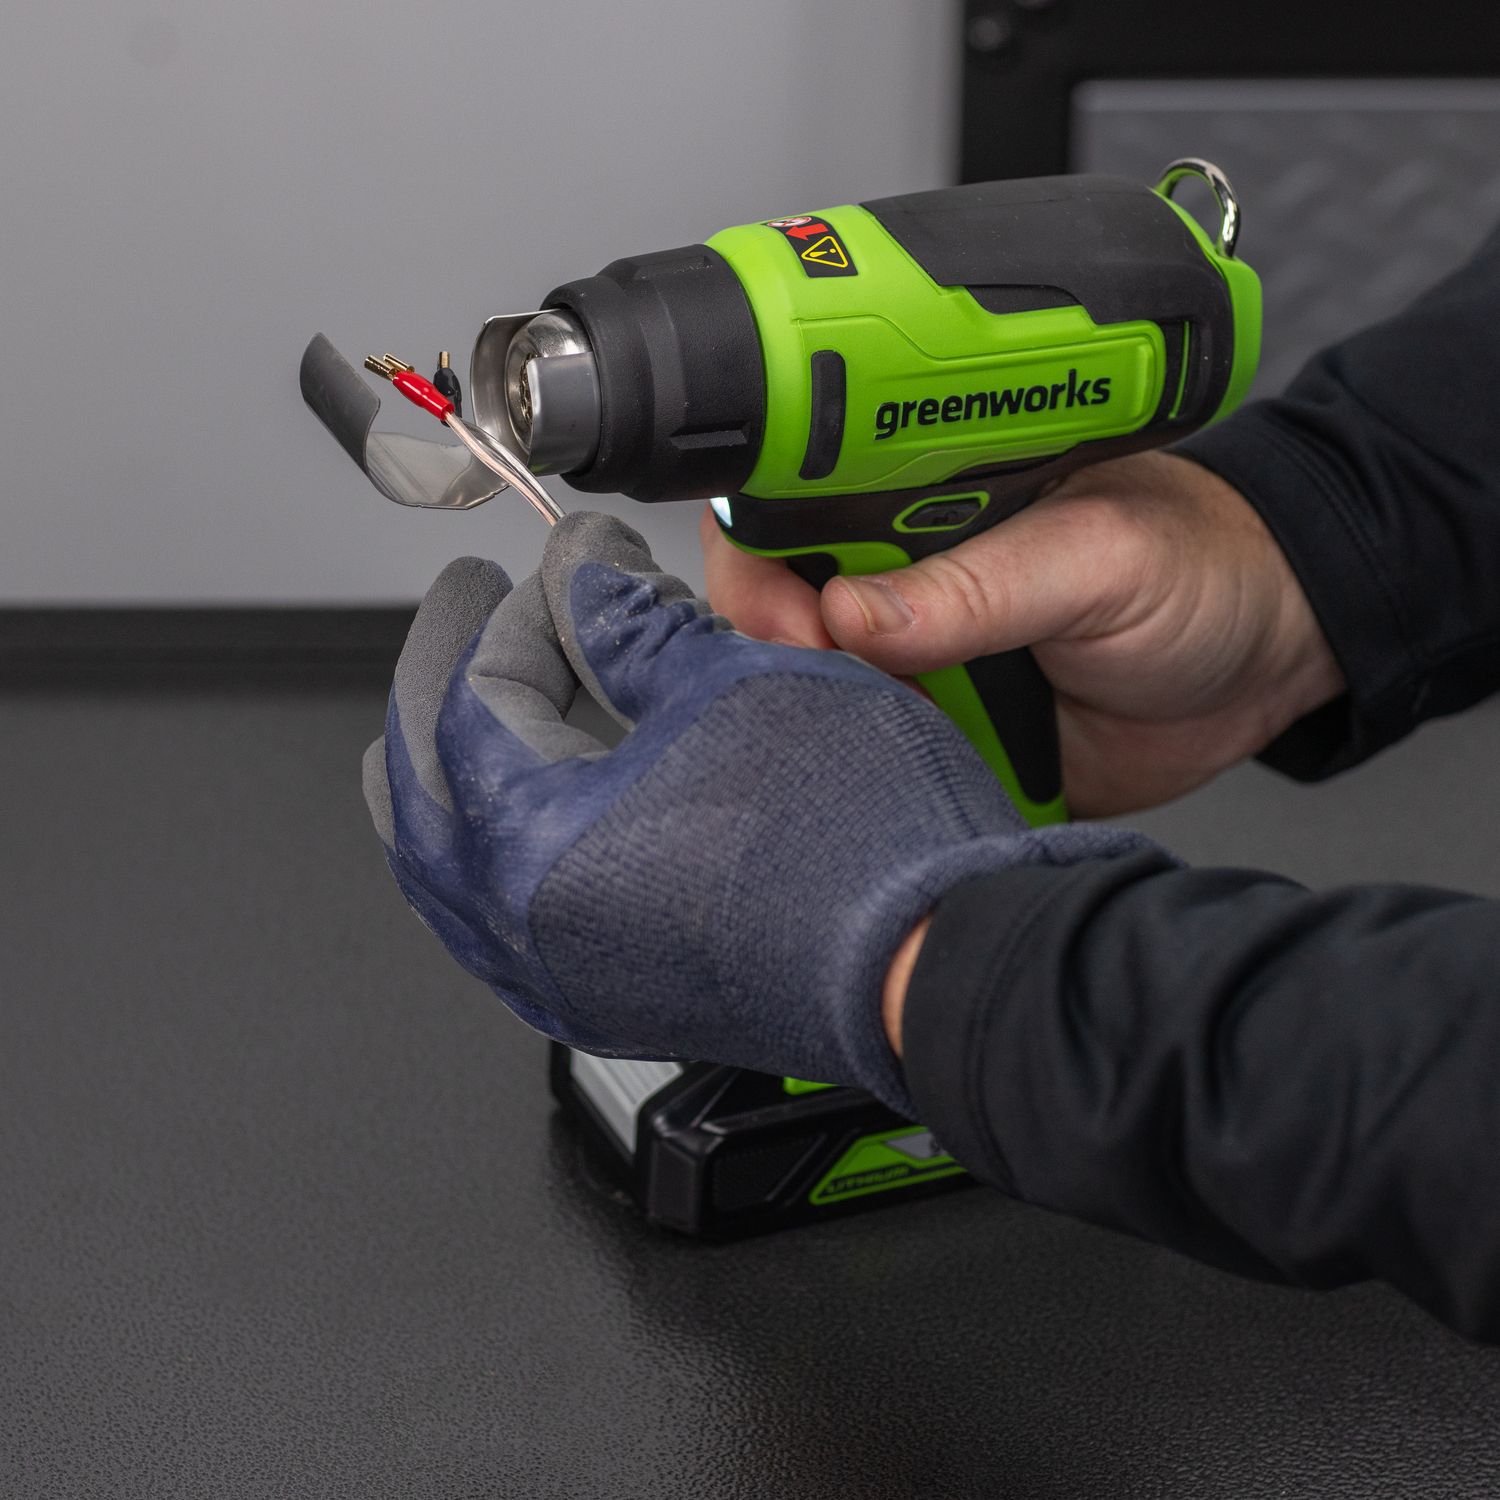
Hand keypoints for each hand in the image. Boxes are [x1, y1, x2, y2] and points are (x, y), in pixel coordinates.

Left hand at [364, 513, 1147, 1108]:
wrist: (940, 960)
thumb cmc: (858, 840)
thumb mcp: (737, 682)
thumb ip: (630, 620)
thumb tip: (581, 576)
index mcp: (536, 847)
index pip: (484, 697)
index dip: (525, 606)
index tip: (575, 557)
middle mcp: (529, 932)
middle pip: (425, 788)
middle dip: (439, 681)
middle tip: (470, 611)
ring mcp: (568, 980)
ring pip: (447, 870)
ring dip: (445, 774)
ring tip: (466, 706)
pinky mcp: (615, 1000)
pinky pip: (498, 922)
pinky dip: (486, 851)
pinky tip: (517, 815)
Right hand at [703, 452, 1345, 816]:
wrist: (1267, 663)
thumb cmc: (1195, 571)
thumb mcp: (1093, 558)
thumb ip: (980, 584)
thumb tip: (852, 612)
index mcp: (921, 506)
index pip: (789, 522)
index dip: (761, 574)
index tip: (790, 627)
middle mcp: (904, 586)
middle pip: (782, 624)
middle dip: (781, 666)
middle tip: (830, 696)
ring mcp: (922, 669)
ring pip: (823, 705)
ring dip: (827, 733)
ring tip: (865, 752)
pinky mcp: (949, 742)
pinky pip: (882, 770)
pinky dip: (872, 786)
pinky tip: (885, 794)